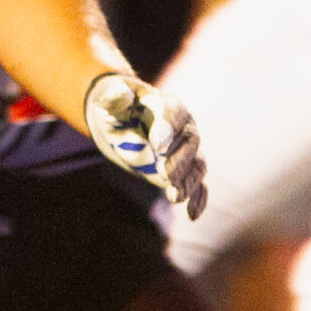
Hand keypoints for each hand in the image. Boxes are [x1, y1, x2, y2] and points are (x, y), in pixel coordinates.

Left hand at [85, 71, 206, 217]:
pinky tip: (192, 216)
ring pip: (196, 166)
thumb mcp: (112, 103)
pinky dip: (199, 199)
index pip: (173, 115)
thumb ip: (115, 99)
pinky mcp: (183, 172)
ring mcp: (187, 151)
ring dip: (188, 182)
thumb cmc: (118, 109)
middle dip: (179, 160)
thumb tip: (118, 94)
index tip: (156, 146)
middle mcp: (185, 128)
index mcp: (169, 106)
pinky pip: (199, 186)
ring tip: (175, 196)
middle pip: (190, 143)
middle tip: (164, 174)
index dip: (166, 129)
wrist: (124, 123)